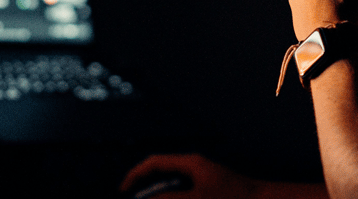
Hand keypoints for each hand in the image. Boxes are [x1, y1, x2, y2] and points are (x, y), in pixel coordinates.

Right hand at [120, 154, 258, 198]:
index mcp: (191, 163)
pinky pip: (186, 195)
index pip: (154, 163)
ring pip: (174, 189)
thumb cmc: (234, 197)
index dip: (135, 175)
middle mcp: (195, 169)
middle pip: (162, 177)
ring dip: (164, 197)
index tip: (123, 191)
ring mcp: (203, 181)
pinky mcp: (209, 193)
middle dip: (148, 192)